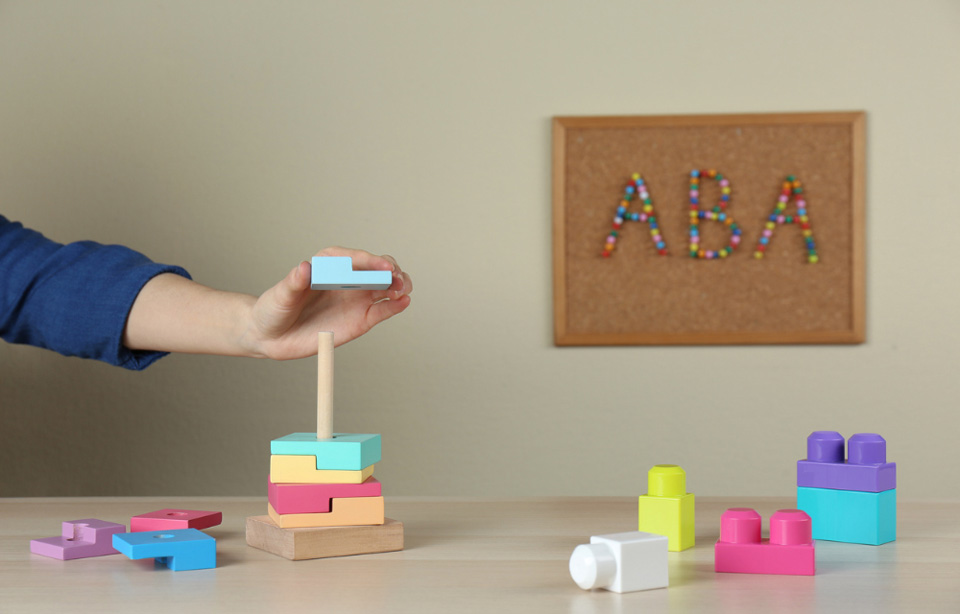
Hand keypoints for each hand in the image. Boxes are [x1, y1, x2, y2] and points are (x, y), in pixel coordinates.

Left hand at [242, 247, 412, 359]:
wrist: (272, 336)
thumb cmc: (274, 309)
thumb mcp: (281, 294)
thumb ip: (294, 281)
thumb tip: (304, 267)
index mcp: (330, 265)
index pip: (355, 258)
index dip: (371, 260)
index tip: (382, 265)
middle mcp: (348, 279)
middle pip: (378, 268)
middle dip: (391, 270)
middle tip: (396, 280)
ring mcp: (357, 298)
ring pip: (387, 286)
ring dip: (399, 285)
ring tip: (402, 291)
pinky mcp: (362, 319)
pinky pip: (383, 310)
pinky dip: (396, 306)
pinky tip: (403, 302)